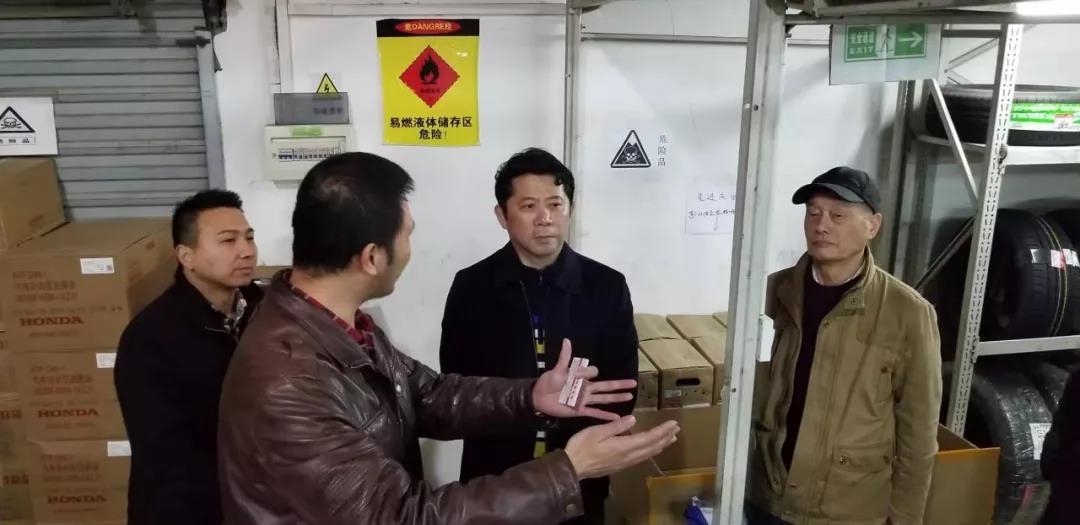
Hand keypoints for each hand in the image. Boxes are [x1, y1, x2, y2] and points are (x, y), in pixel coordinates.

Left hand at [532, 339, 636, 420]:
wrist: (538, 397)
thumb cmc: (548, 382)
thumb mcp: (557, 370)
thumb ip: (564, 358)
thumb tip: (567, 340)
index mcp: (581, 377)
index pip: (593, 372)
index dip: (587, 371)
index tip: (576, 372)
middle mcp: (586, 388)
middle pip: (606, 386)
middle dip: (619, 384)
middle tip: (634, 382)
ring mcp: (584, 400)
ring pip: (604, 398)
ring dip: (616, 398)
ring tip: (630, 396)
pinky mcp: (580, 410)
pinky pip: (595, 412)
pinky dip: (605, 416)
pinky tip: (617, 418)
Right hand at [565, 415, 679, 478]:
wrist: (573, 468)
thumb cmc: (582, 446)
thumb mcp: (596, 432)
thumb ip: (616, 427)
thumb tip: (633, 419)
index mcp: (624, 446)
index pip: (648, 438)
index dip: (662, 430)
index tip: (673, 423)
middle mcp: (628, 456)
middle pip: (652, 446)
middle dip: (665, 437)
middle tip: (676, 429)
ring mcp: (625, 463)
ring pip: (648, 453)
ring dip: (661, 445)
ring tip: (671, 438)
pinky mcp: (621, 465)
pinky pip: (642, 457)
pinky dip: (652, 451)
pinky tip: (653, 449)